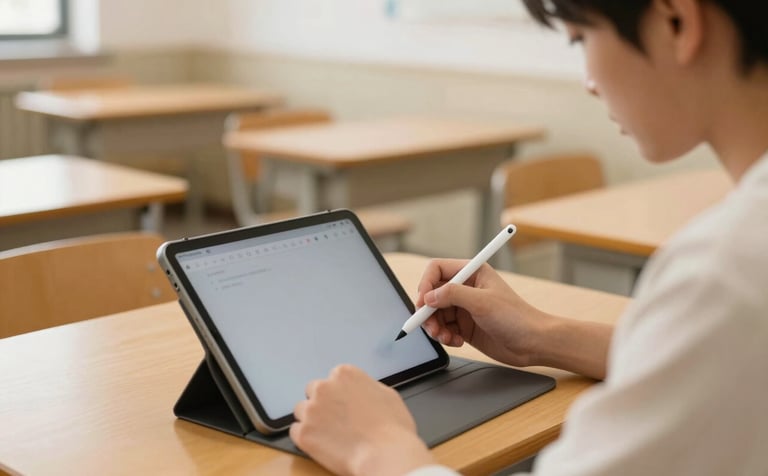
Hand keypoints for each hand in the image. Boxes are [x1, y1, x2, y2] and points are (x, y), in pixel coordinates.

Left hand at [290, 365, 433, 475]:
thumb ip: (367, 387)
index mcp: (344, 374)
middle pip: (312, 391)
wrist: (386, 454)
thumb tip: (361, 390)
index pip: (331, 379)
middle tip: (335, 420)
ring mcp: (311, 410)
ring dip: (311, 420)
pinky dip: (306, 439)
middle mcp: (324, 387)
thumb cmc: (392, 429)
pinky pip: (296, 432)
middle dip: (321, 404)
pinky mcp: (303, 433)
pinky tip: (323, 445)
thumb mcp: (387, 395)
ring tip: (329, 435)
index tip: (342, 404)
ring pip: (301, 411)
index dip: (337, 394)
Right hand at [416, 258, 551, 367]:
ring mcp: (465, 308)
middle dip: (428, 311)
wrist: (533, 343)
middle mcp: (466, 288)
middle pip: (432, 294)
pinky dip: (445, 336)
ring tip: (444, 337)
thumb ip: (453, 295)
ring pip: (435, 313)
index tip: (423, 302)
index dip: (426, 284)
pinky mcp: (465, 326)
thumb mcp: (482, 302)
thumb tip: (428, 296)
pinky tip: (457, 342)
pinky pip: (444, 328)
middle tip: (430, 326)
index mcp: (472, 272)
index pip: (437, 270)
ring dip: (435, 327)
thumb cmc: (516, 317)